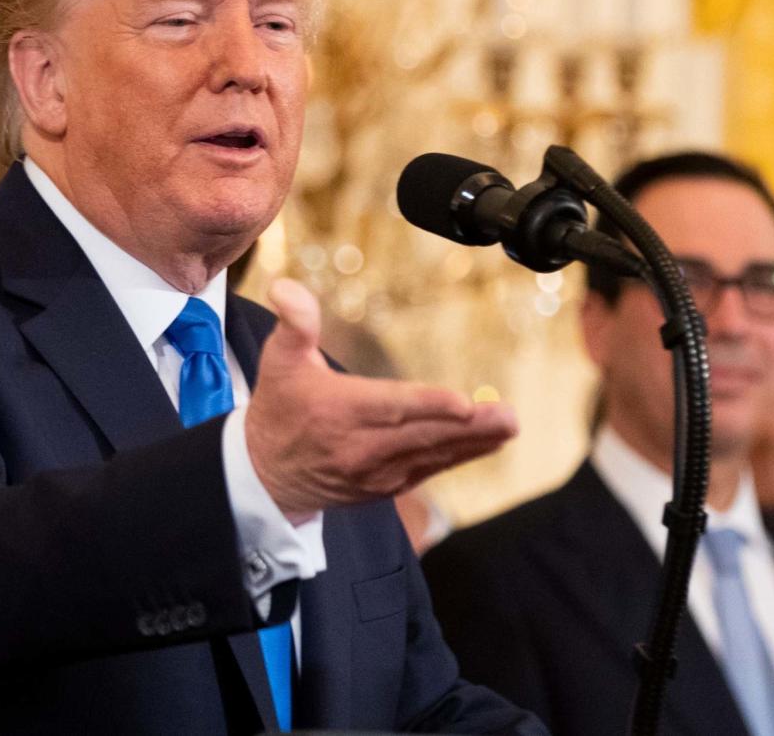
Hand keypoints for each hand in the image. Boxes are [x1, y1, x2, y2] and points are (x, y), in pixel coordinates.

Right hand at [245, 278, 517, 518]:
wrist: (266, 475)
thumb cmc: (279, 410)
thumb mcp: (278, 360)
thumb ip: (293, 323)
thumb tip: (286, 288)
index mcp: (338, 412)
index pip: (390, 408)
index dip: (429, 406)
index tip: (463, 403)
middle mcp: (360, 447)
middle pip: (422, 436)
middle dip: (469, 427)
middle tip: (507, 416)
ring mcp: (375, 472)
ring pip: (431, 456)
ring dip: (474, 443)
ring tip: (508, 427)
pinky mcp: (385, 486)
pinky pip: (428, 470)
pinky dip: (458, 457)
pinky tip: (487, 443)